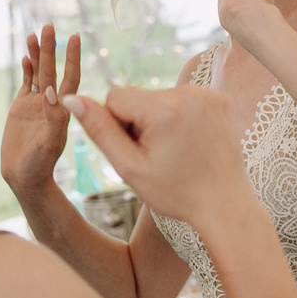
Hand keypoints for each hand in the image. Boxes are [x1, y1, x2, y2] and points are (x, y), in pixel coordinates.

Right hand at [1, 26, 80, 199]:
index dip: (72, 58)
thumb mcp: (48, 144)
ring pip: (39, 74)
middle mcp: (53, 104)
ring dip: (38, 55)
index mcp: (63, 111)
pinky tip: (25, 56)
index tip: (75, 38)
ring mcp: (38, 105)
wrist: (23, 177)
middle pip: (53, 71)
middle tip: (49, 26)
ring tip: (34, 34)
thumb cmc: (39, 167)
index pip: (70, 79)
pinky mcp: (23, 108)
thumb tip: (53, 93)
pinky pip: (27, 84)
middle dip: (51, 49)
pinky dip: (27, 70)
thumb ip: (52, 120)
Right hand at [67, 86, 248, 226]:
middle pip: (138, 97)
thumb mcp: (129, 167)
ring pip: (159, 98)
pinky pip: (183, 99)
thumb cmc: (175, 192)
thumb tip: (71, 98)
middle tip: (159, 156)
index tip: (138, 151)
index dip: (118, 127)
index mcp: (164, 109)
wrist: (224, 205)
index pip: (115, 98)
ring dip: (159, 120)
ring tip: (176, 151)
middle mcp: (188, 93)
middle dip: (140, 123)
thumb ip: (99, 130)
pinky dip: (180, 117)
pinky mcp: (220, 98)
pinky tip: (191, 142)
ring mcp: (208, 94)